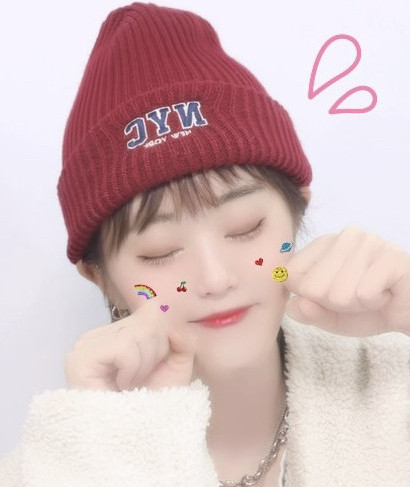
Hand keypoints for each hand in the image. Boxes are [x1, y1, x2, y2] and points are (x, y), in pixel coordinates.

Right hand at [65, 297, 195, 390]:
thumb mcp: (178, 366)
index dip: (163, 338)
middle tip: (141, 379)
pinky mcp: (81, 358)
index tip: (155, 365)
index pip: (151, 310)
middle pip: (147, 321)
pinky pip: (123, 348)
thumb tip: (174, 326)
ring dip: (143, 364)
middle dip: (155, 353)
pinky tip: (121, 385)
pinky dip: (131, 369)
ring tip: (130, 384)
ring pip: (137, 332)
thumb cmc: (155, 403)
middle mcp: (100, 333)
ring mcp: (87, 343)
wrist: (138, 438)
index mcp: (118, 332)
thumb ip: (183, 340)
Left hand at [284, 227, 409, 336]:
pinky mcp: (390, 256)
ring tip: (372, 295)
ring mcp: (369, 242)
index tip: (331, 296)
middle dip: (333, 303)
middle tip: (356, 296)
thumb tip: (291, 305)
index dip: (308, 296)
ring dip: (356, 305)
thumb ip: (307, 312)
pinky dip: (374, 304)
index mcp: (323, 244)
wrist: (409, 312)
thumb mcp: (330, 316)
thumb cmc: (367, 309)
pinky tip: (385, 293)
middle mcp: (344, 236)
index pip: (291, 274)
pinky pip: (364, 294)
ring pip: (338, 293)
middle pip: (312, 286)